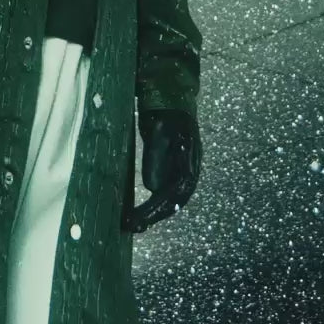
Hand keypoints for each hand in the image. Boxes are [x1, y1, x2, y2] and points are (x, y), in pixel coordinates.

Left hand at [125, 108, 201, 233]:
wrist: (174, 97)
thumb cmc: (165, 111)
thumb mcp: (158, 128)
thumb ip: (156, 154)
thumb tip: (152, 187)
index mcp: (189, 158)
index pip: (178, 189)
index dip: (160, 206)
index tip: (141, 217)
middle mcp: (191, 168)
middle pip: (177, 199)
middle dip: (156, 214)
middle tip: (132, 226)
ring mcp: (185, 169)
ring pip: (174, 198)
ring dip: (155, 212)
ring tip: (134, 224)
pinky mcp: (176, 169)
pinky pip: (169, 191)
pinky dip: (156, 203)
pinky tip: (142, 212)